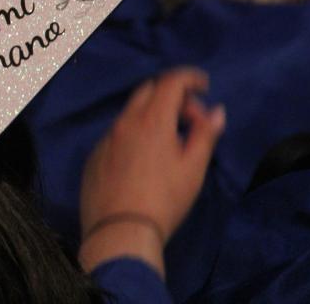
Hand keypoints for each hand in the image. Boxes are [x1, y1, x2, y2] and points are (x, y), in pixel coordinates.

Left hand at [78, 68, 225, 275]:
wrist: (120, 232)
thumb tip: (216, 111)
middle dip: (173, 95)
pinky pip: (116, 134)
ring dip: (152, 115)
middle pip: (148, 90)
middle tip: (191, 119)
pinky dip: (134, 134)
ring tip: (170, 142)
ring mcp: (105, 139)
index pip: (171, 81)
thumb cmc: (165, 200)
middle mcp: (125, 122)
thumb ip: (205, 134)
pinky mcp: (94, 157)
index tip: (204, 85)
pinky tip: (143, 160)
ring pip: (130, 113)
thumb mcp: (193, 168)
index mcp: (152, 119)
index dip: (190, 77)